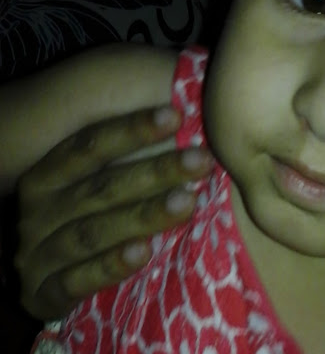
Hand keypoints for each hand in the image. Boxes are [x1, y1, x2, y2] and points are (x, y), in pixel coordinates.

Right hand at [15, 106, 212, 319]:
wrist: (37, 276)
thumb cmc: (77, 218)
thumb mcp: (87, 185)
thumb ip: (122, 161)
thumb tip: (177, 119)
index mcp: (48, 175)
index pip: (90, 145)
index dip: (132, 129)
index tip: (176, 116)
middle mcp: (38, 210)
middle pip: (101, 187)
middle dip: (155, 172)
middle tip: (201, 160)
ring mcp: (36, 253)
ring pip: (93, 232)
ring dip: (142, 216)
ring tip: (187, 203)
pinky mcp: (41, 294)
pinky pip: (76, 280)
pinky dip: (110, 266)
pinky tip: (144, 252)